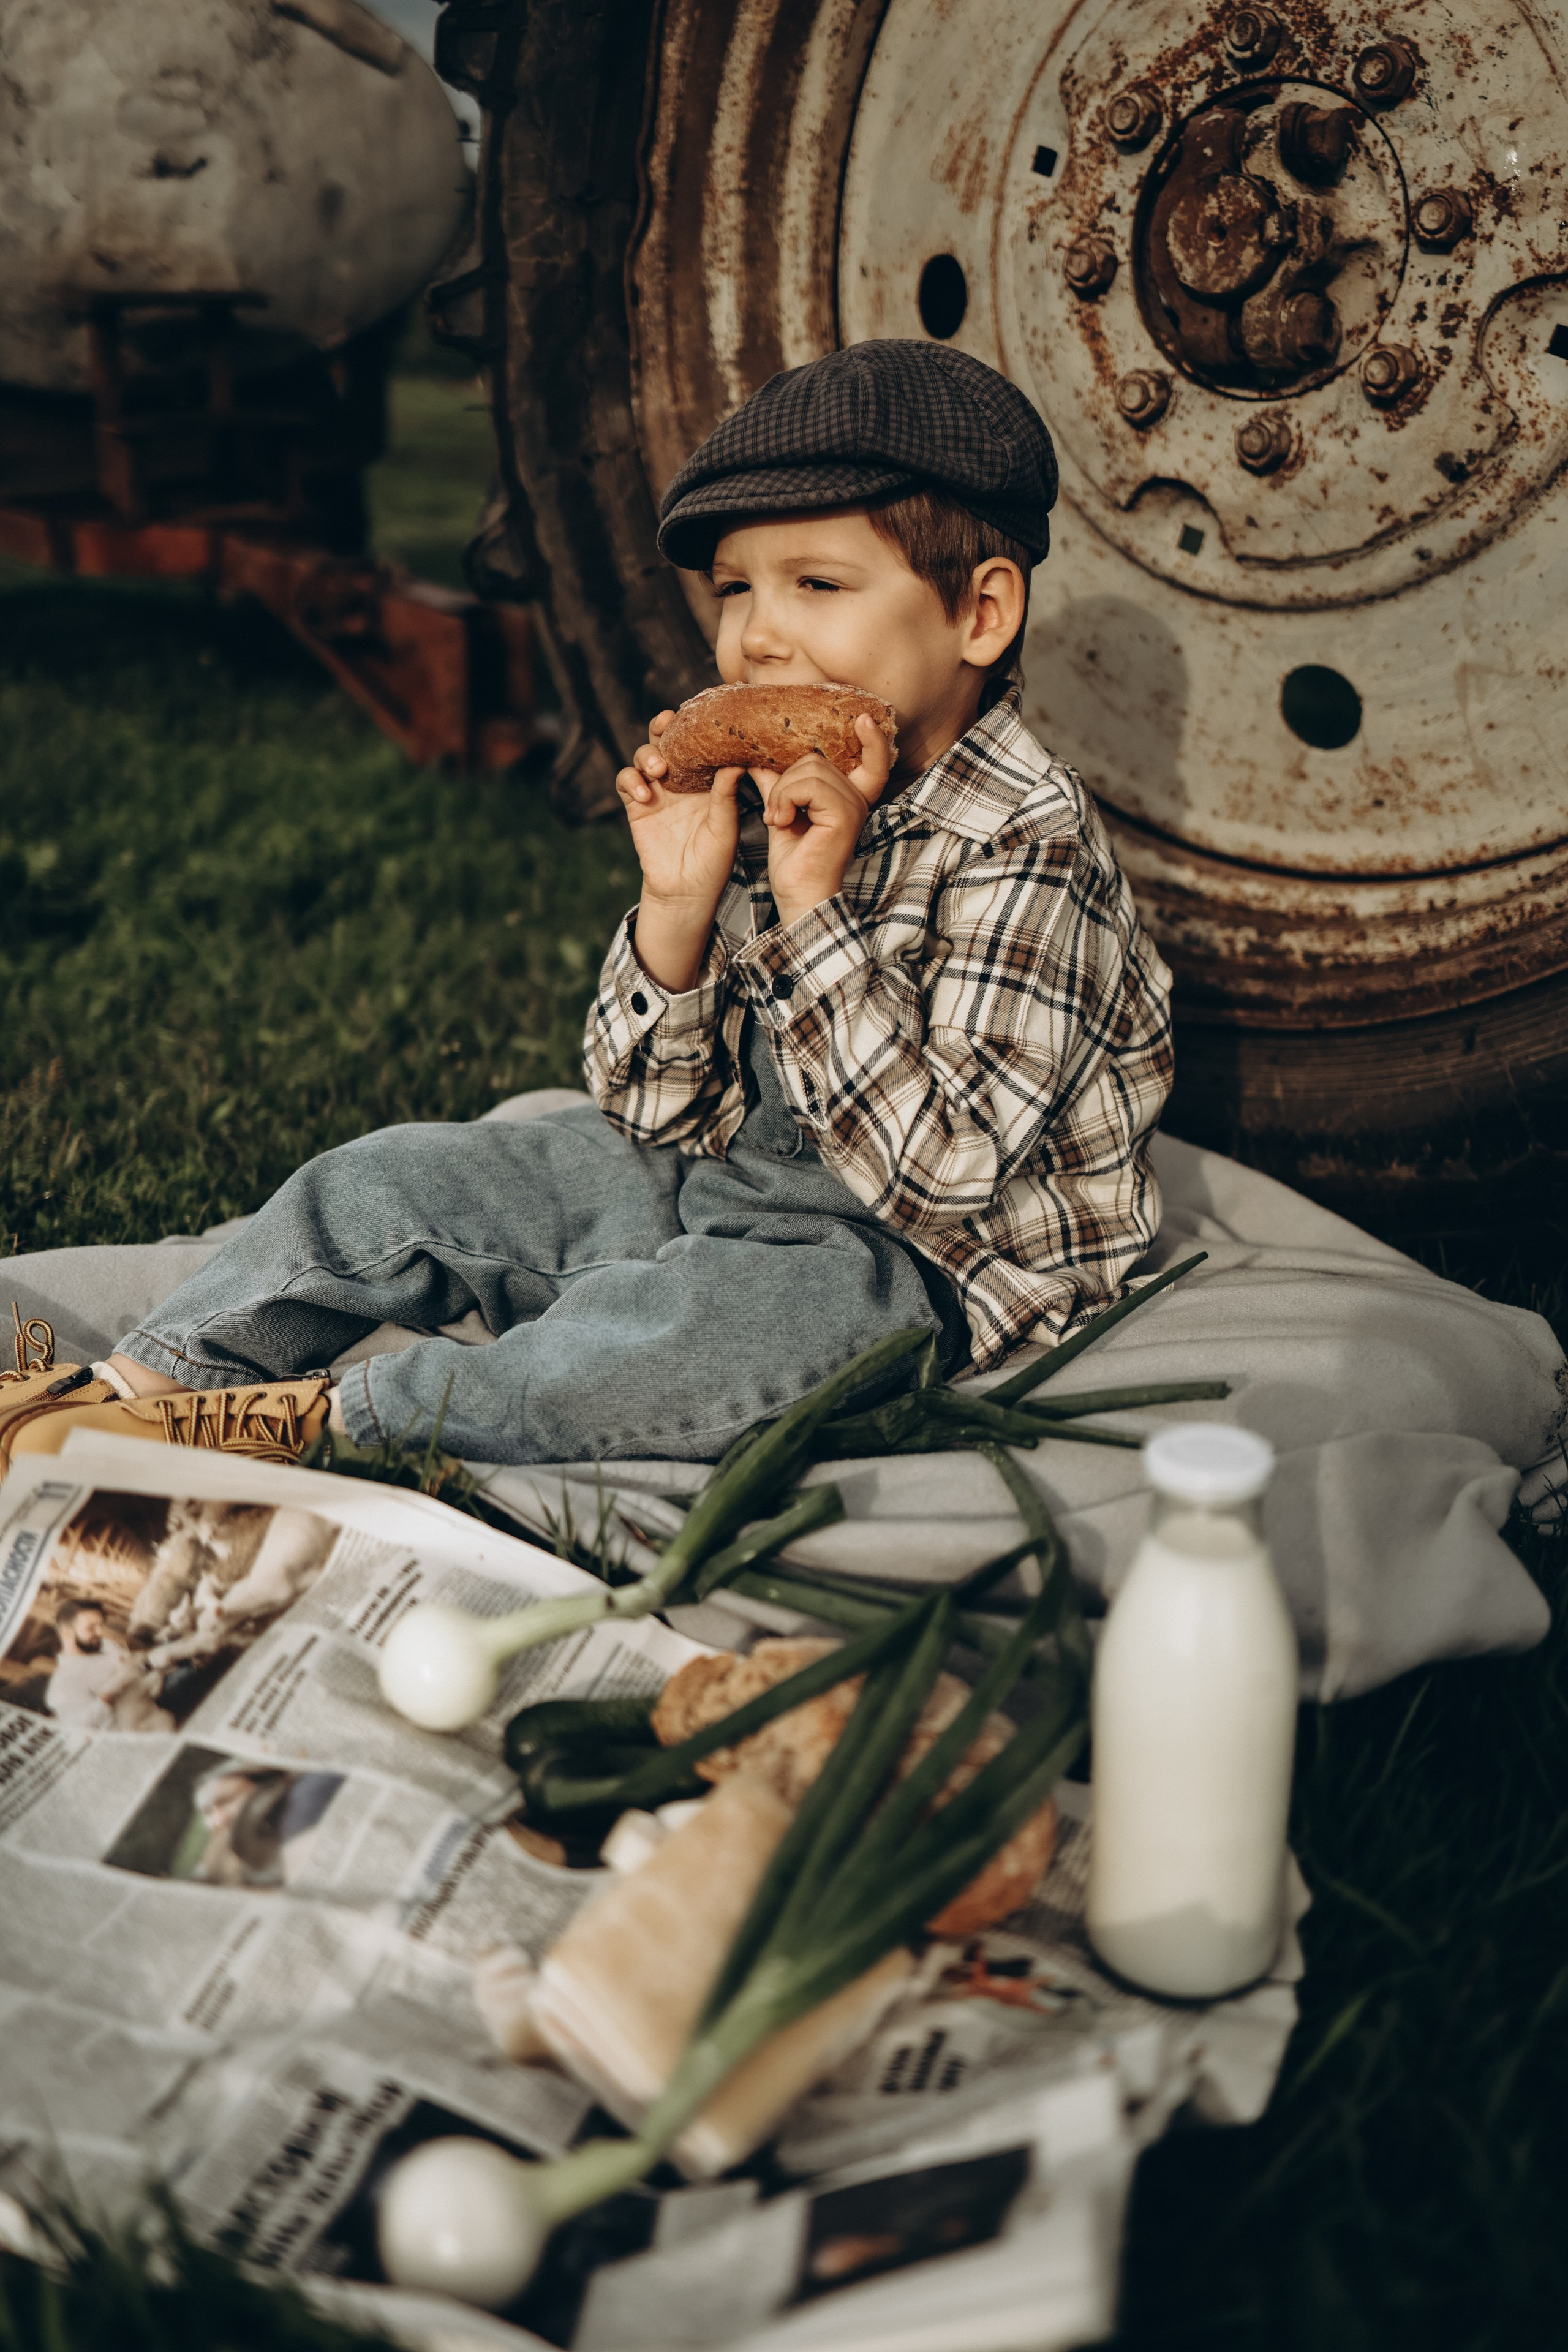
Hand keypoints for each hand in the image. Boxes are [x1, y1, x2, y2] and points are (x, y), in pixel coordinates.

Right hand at [616, 712, 744, 992]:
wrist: (687, 891)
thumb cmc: (714, 860)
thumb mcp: (726, 827)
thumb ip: (727, 795)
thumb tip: (737, 761)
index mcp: (705, 778)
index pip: (697, 741)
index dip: (694, 724)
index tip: (697, 715)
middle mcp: (679, 779)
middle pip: (665, 739)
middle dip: (664, 726)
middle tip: (668, 725)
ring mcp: (656, 790)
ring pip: (644, 755)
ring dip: (648, 755)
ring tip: (659, 770)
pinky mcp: (636, 806)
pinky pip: (626, 781)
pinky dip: (631, 781)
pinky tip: (645, 794)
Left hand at [756, 714, 892, 929]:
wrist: (798, 896)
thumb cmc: (794, 862)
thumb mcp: (783, 812)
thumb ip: (778, 784)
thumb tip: (758, 758)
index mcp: (849, 798)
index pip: (871, 761)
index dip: (871, 739)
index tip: (862, 718)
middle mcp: (857, 800)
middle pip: (816, 759)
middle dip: (785, 781)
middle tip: (776, 813)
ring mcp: (854, 806)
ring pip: (809, 769)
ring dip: (781, 793)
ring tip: (777, 820)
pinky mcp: (844, 815)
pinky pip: (807, 784)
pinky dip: (785, 799)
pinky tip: (781, 822)